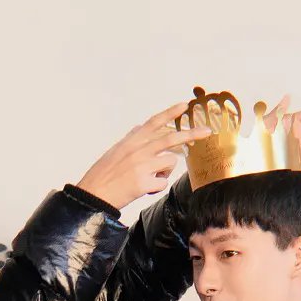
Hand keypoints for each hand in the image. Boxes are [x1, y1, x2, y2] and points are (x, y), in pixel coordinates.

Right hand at [76, 102, 208, 209]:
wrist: (93, 195)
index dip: (170, 113)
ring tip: (151, 177)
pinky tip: (145, 188)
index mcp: (131, 142)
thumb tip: (138, 128)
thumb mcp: (114, 152)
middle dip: (192, 134)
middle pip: (171, 139)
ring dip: (165, 171)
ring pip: (170, 162)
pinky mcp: (144, 182)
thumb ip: (130, 140)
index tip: (184, 105)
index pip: (153, 123)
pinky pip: (162, 183)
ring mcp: (142, 166)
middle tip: (207, 132)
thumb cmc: (102, 175)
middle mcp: (138, 150)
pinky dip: (156, 187)